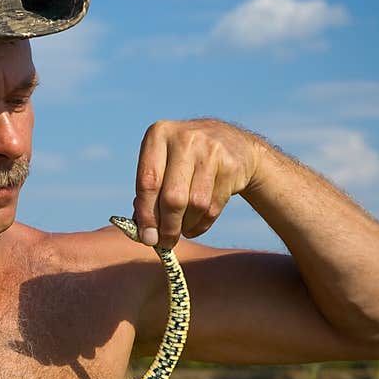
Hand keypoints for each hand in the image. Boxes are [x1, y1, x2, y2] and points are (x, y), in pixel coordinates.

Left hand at [133, 118, 262, 248]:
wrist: (233, 144)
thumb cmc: (184, 162)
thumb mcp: (162, 164)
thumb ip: (148, 194)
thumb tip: (144, 233)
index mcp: (158, 135)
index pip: (148, 182)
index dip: (146, 215)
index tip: (147, 237)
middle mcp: (184, 139)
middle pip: (173, 197)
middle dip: (167, 227)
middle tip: (165, 242)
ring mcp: (211, 150)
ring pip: (195, 205)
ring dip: (185, 226)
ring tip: (181, 230)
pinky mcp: (231, 165)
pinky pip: (213, 207)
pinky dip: (201, 224)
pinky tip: (195, 224)